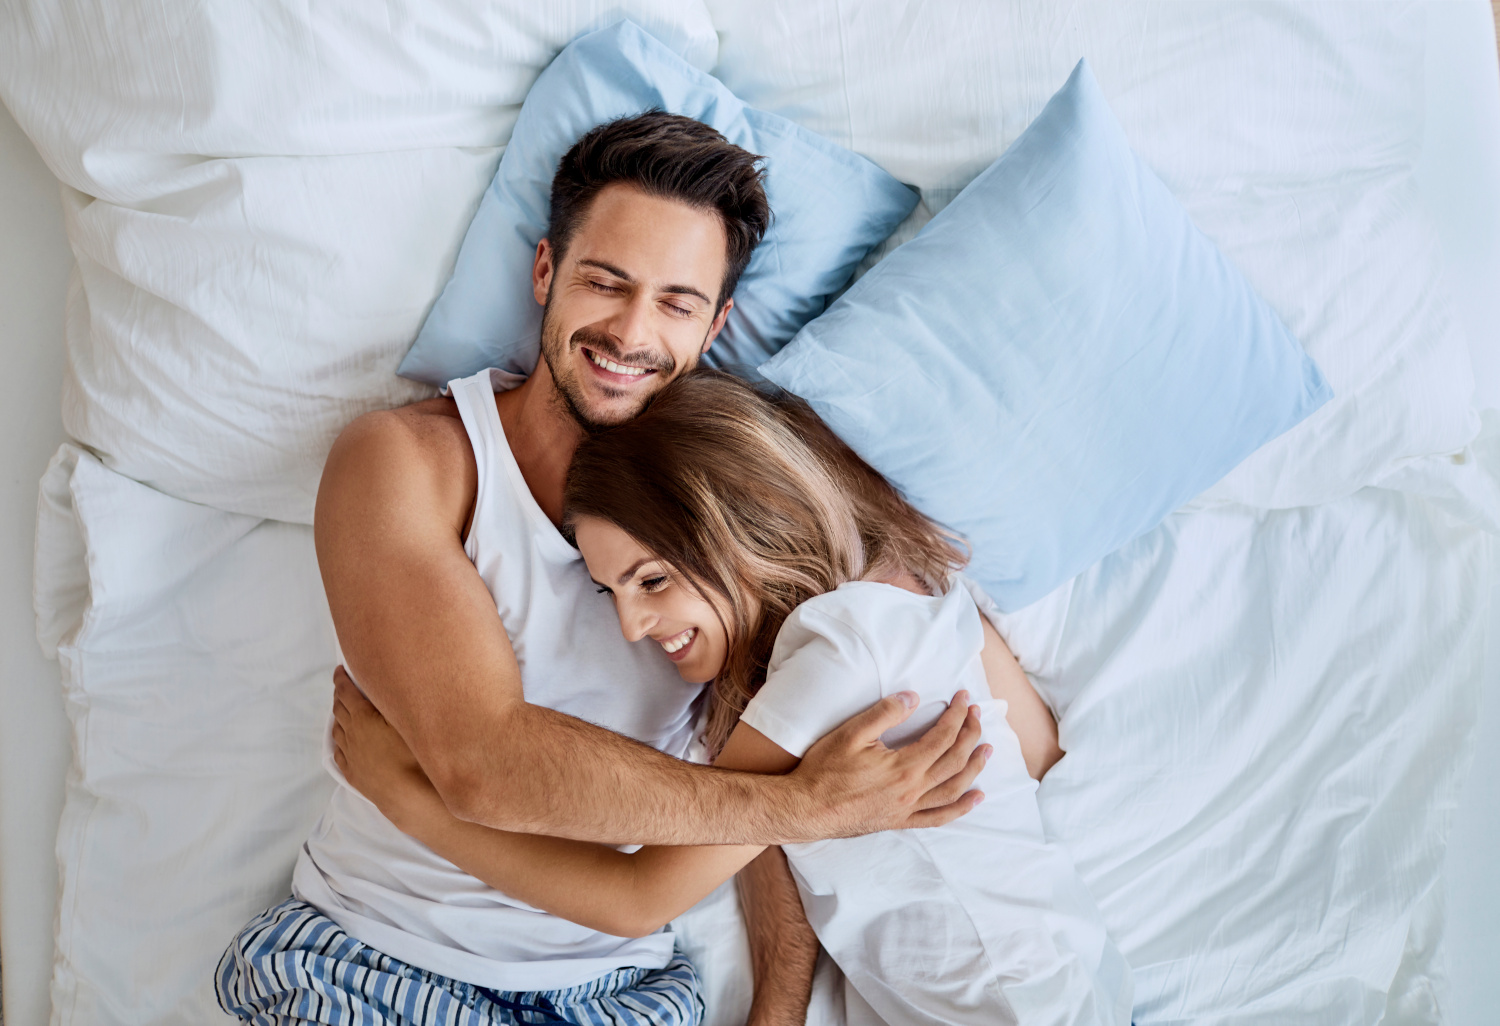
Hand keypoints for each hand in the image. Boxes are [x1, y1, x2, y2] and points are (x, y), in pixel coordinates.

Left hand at [331, 666, 444, 829]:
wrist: (408, 796)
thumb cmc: (413, 755)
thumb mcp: (407, 721)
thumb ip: (394, 701)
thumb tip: (387, 684)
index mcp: (363, 718)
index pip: (346, 693)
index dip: (341, 679)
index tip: (339, 670)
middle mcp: (352, 735)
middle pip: (339, 710)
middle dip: (339, 695)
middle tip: (343, 686)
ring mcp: (350, 756)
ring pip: (337, 731)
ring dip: (339, 717)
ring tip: (343, 711)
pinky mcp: (353, 774)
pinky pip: (340, 752)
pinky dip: (340, 741)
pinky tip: (344, 741)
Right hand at [786, 690, 988, 841]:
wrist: (806, 809)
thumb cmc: (824, 770)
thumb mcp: (851, 734)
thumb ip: (884, 714)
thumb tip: (913, 697)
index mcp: (903, 767)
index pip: (942, 737)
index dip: (957, 715)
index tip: (964, 699)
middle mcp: (912, 790)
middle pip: (954, 760)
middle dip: (969, 735)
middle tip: (976, 716)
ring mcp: (908, 809)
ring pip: (953, 789)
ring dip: (973, 768)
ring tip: (986, 751)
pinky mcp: (900, 822)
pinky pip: (939, 817)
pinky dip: (960, 808)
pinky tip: (974, 798)